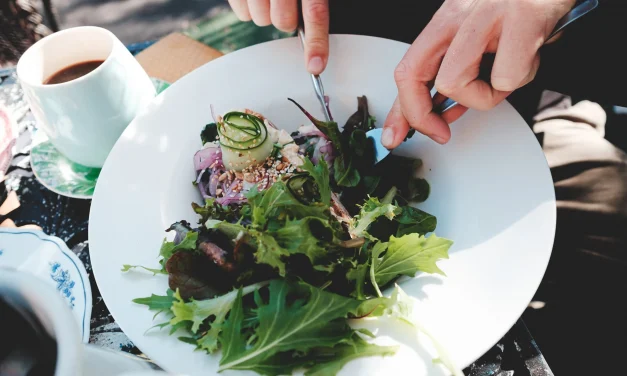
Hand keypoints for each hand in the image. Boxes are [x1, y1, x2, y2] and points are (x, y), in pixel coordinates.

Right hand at [228, 0, 329, 73]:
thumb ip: (314, 2)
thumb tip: (317, 32)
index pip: (315, 12)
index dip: (316, 42)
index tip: (316, 66)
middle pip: (283, 21)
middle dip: (285, 19)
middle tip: (285, 3)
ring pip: (260, 20)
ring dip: (265, 13)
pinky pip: (241, 14)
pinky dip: (248, 8)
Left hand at [381, 0, 575, 147]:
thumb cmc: (522, 13)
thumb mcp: (480, 40)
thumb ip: (455, 74)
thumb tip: (439, 112)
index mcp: (446, 20)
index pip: (406, 69)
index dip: (399, 110)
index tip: (396, 135)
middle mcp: (458, 14)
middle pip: (413, 75)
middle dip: (422, 115)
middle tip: (440, 131)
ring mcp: (486, 14)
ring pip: (454, 81)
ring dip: (483, 96)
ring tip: (506, 75)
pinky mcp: (521, 17)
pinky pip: (505, 76)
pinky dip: (520, 78)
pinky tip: (530, 58)